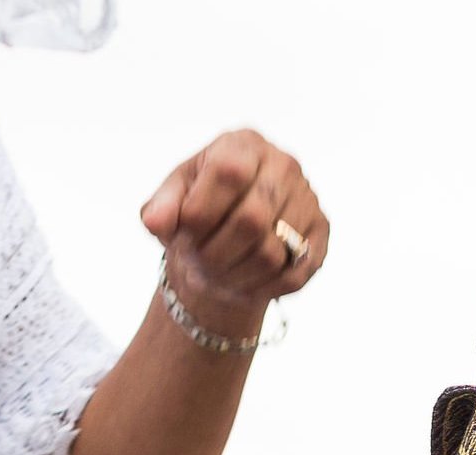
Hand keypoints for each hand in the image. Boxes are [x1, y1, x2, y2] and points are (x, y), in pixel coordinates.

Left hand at [140, 129, 327, 336]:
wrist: (234, 225)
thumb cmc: (200, 206)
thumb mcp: (173, 199)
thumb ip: (161, 206)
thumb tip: (156, 221)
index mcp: (243, 145)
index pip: (228, 172)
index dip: (201, 213)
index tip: (181, 235)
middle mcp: (282, 164)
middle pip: (251, 220)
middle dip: (214, 254)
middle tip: (195, 265)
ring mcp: (307, 198)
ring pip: (271, 253)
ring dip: (233, 276)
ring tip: (213, 277)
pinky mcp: (320, 232)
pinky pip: (293, 274)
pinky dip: (261, 289)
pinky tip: (242, 285)